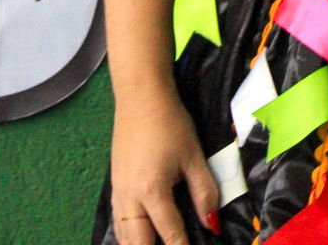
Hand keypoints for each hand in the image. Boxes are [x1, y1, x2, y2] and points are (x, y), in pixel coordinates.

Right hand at [108, 92, 221, 242]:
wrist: (141, 97)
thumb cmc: (170, 123)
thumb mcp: (194, 157)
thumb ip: (204, 192)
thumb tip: (212, 223)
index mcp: (152, 191)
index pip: (169, 233)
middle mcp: (130, 197)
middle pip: (137, 243)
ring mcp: (118, 192)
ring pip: (123, 235)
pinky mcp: (115, 185)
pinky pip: (117, 221)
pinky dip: (126, 236)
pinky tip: (137, 238)